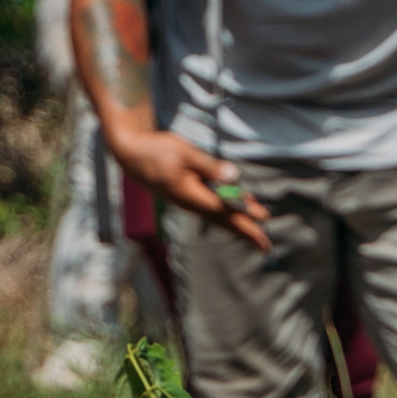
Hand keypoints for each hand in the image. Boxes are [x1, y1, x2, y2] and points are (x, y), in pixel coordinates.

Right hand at [110, 116, 269, 247]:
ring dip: (238, 220)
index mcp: (191, 196)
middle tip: (265, 246)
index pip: (225, 213)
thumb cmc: (157, 151)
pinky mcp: (186, 195)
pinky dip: (226, 208)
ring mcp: (187, 201)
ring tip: (258, 221)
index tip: (262, 234)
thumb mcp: (184, 153)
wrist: (131, 155)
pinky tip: (239, 203)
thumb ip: (209, 166)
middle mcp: (190, 203)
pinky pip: (210, 206)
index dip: (245, 224)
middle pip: (223, 221)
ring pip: (217, 214)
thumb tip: (232, 176)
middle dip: (245, 232)